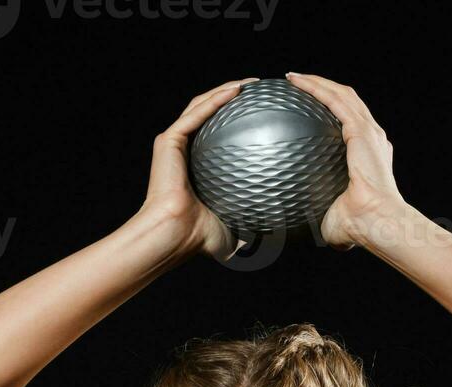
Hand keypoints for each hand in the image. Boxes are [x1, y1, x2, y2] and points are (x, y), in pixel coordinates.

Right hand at [139, 77, 258, 259]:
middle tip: (262, 92)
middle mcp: (184, 150)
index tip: (266, 115)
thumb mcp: (236, 229)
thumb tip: (282, 235)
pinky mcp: (169, 140)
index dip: (241, 120)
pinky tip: (237, 90)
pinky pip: (196, 113)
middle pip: (211, 112)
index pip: (220, 135)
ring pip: (202, 105)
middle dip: (235, 97)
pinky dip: (216, 100)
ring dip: (226, 89)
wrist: (175, 235)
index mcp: (197, 165)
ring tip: (251, 84)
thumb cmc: (200, 238)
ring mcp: (175, 143)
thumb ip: (254, 225)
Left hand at [283, 72, 406, 249]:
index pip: (351, 124)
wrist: (376, 222)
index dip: (332, 112)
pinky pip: (335, 100)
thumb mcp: (332, 217)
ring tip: (294, 78)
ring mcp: (369, 132)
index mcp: (370, 155)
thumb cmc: (357, 227)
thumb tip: (299, 227)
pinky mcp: (361, 130)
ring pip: (341, 95)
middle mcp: (373, 138)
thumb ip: (320, 215)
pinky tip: (296, 82)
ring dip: (317, 82)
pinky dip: (316, 88)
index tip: (310, 110)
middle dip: (323, 89)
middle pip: (347, 102)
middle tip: (298, 86)